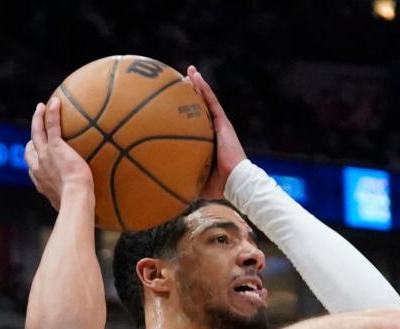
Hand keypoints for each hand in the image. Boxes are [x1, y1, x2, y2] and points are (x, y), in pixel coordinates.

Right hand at [25, 97, 93, 209]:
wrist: (75, 198)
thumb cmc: (75, 205)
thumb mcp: (66, 204)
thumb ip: (68, 201)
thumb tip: (81, 209)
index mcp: (39, 179)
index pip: (32, 164)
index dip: (33, 156)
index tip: (37, 151)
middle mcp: (38, 166)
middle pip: (30, 146)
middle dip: (33, 135)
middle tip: (37, 125)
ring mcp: (45, 155)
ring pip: (37, 132)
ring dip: (38, 118)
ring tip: (41, 107)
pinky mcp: (56, 147)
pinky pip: (52, 125)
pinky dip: (52, 113)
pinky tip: (54, 101)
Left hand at [185, 66, 246, 199]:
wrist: (236, 182)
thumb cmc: (219, 185)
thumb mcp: (195, 180)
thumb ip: (182, 179)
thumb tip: (164, 186)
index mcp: (206, 142)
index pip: (194, 123)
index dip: (185, 113)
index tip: (172, 105)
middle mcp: (213, 130)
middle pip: (199, 108)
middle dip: (190, 95)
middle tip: (178, 83)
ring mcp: (218, 125)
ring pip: (205, 100)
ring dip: (197, 85)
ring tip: (188, 72)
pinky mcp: (223, 122)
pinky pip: (211, 100)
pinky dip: (203, 87)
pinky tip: (195, 75)